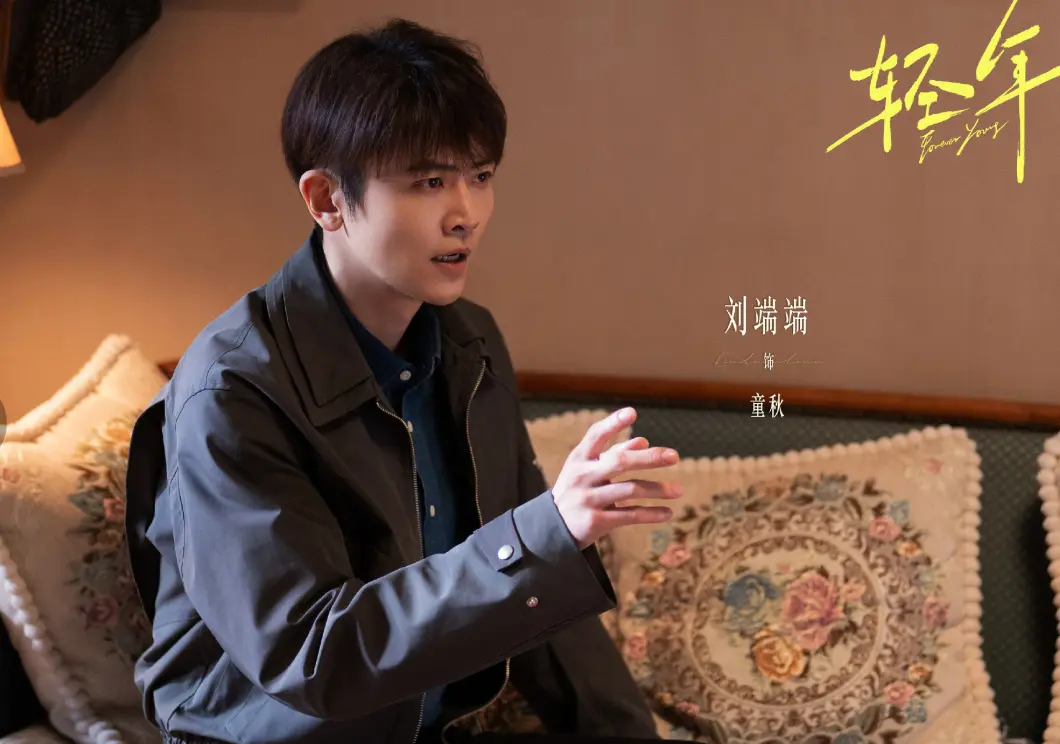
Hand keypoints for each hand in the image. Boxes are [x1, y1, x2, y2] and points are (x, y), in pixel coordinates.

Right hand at [552, 407, 681, 549]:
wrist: (553, 527)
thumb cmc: (577, 489)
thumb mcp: (588, 468)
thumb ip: (614, 453)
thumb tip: (644, 440)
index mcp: (580, 458)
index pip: (595, 435)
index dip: (613, 423)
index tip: (632, 413)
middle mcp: (583, 475)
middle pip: (619, 462)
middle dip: (649, 458)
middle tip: (674, 456)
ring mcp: (588, 499)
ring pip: (630, 490)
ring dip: (657, 490)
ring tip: (678, 490)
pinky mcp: (595, 522)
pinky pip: (629, 515)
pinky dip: (651, 514)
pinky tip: (667, 513)